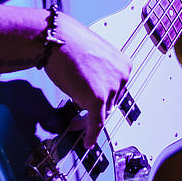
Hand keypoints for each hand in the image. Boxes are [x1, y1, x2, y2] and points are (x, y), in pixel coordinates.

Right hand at [42, 14, 130, 146]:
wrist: (56, 38)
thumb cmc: (69, 43)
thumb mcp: (95, 57)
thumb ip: (101, 73)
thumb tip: (94, 91)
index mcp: (125, 65)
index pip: (117, 91)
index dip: (104, 100)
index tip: (96, 107)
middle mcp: (123, 77)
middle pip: (111, 103)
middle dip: (95, 109)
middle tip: (80, 115)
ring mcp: (111, 88)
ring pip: (101, 113)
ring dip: (88, 118)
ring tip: (74, 120)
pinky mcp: (98, 99)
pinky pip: (97, 123)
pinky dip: (92, 134)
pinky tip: (87, 142)